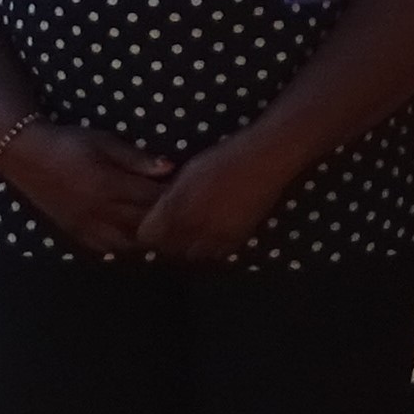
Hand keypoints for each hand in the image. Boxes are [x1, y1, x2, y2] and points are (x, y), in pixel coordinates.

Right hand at [0, 119, 172, 258]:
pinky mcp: (75, 232)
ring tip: (165, 228)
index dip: (174, 198)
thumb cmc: (70, 142)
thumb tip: (169, 168)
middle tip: (185, 213)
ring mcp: (85, 225)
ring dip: (148, 237)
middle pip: (144, 223)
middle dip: (167, 219)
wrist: (26, 156)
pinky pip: (106, 248)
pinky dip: (126, 246)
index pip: (152, 199)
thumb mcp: (104, 142)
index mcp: (108, 185)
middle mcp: (98, 210)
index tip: (190, 192)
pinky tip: (138, 238)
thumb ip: (136, 159)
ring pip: (127, 242)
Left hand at [132, 135, 285, 264]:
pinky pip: (214, 254)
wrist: (266, 160)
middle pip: (167, 249)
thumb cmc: (225, 158)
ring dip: (187, 246)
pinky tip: (213, 233)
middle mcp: (193, 227)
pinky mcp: (236, 241)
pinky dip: (210, 247)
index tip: (151, 222)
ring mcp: (215, 237)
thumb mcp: (188, 173)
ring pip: (190, 255)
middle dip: (165, 240)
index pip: (147, 235)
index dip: (147, 229)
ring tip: (192, 231)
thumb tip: (157, 212)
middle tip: (172, 226)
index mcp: (176, 209)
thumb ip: (169, 197)